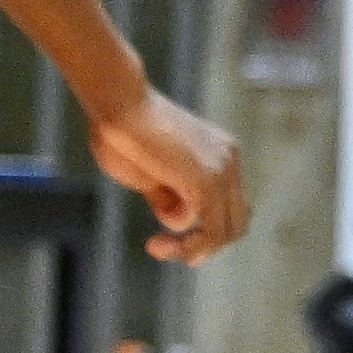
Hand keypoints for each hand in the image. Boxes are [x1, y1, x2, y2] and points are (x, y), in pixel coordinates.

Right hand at [92, 85, 248, 264]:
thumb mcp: (150, 175)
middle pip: (236, 222)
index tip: (168, 238)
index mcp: (220, 153)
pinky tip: (159, 244)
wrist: (116, 103)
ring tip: (157, 247)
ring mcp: (223, 168)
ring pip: (225, 231)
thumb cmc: (122, 132)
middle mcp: (228, 158)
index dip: (206, 232)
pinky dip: (189, 247)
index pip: (230, 207)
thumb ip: (169, 197)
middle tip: (164, 247)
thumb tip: (177, 221)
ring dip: (193, 249)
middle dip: (203, 245)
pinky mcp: (208, 179)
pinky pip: (212, 230)